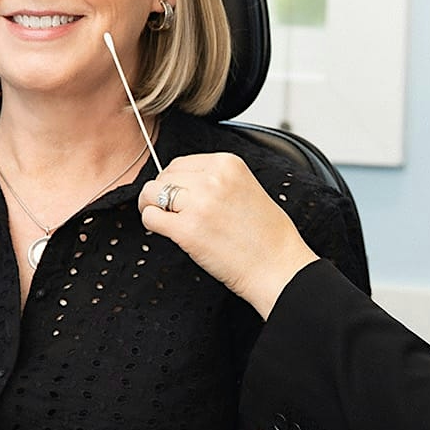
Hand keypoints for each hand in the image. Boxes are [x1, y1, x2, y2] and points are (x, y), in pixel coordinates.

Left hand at [137, 153, 319, 317]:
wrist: (278, 267)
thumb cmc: (269, 237)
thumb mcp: (247, 189)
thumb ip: (217, 180)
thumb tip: (185, 184)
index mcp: (228, 164)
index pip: (182, 163)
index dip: (176, 181)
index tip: (178, 194)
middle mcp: (212, 179)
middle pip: (165, 175)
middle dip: (162, 192)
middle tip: (168, 210)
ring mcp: (199, 204)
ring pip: (151, 193)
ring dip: (152, 206)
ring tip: (163, 219)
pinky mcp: (187, 230)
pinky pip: (151, 217)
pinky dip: (152, 224)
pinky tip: (164, 231)